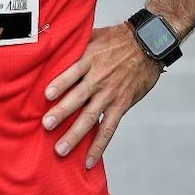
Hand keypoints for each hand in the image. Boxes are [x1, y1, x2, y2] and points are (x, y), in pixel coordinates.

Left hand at [42, 23, 162, 169]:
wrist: (148, 44)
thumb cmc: (118, 39)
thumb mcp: (94, 35)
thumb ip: (74, 43)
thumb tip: (51, 42)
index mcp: (90, 59)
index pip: (73, 72)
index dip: (60, 83)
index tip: (46, 94)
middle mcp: (99, 79)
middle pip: (79, 98)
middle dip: (62, 112)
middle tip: (46, 126)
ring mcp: (110, 94)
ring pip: (91, 117)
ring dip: (75, 135)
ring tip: (60, 149)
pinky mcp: (121, 105)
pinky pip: (108, 128)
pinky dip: (99, 145)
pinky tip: (89, 160)